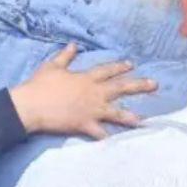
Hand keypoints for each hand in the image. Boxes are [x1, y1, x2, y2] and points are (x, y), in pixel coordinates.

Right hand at [8, 44, 156, 139]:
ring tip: (144, 119)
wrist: (32, 105)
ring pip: (115, 112)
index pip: (107, 70)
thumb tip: (74, 44)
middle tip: (155, 84)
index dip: (120, 67)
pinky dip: (108, 138)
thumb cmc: (41, 84)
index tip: (132, 64)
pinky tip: (118, 142)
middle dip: (138, 85)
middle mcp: (93, 93)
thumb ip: (66, 56)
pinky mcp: (85, 125)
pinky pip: (100, 133)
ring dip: (130, 115)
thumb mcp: (53, 65)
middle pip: (119, 88)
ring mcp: (91, 110)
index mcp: (86, 78)